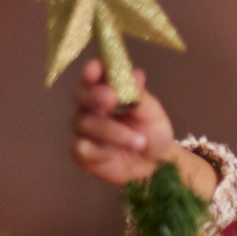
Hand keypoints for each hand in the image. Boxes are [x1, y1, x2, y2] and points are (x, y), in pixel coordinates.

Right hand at [69, 58, 176, 186]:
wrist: (156, 166)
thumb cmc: (152, 133)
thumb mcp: (152, 113)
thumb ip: (140, 95)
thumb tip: (136, 74)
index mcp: (107, 89)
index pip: (94, 74)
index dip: (92, 70)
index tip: (95, 69)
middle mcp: (90, 106)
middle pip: (80, 94)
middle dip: (94, 95)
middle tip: (111, 98)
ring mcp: (83, 129)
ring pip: (86, 123)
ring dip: (113, 131)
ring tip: (140, 142)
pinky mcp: (81, 152)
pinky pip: (81, 147)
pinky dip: (99, 150)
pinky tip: (112, 153)